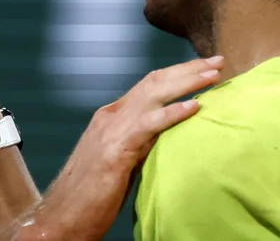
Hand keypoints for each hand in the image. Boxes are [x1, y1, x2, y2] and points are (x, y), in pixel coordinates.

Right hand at [17, 56, 224, 240]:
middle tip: (218, 61)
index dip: (179, 73)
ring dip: (187, 81)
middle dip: (188, 69)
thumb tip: (168, 135)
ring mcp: (111, 131)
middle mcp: (110, 116)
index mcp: (110, 117)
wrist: (60, 217)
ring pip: (154, 94)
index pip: (149, 85)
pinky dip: (173, 113)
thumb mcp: (120, 160)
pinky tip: (194, 106)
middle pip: (154, 81)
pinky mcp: (115, 151)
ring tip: (214, 74)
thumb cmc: (90, 196)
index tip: (205, 68)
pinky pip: (149, 125)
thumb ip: (140, 142)